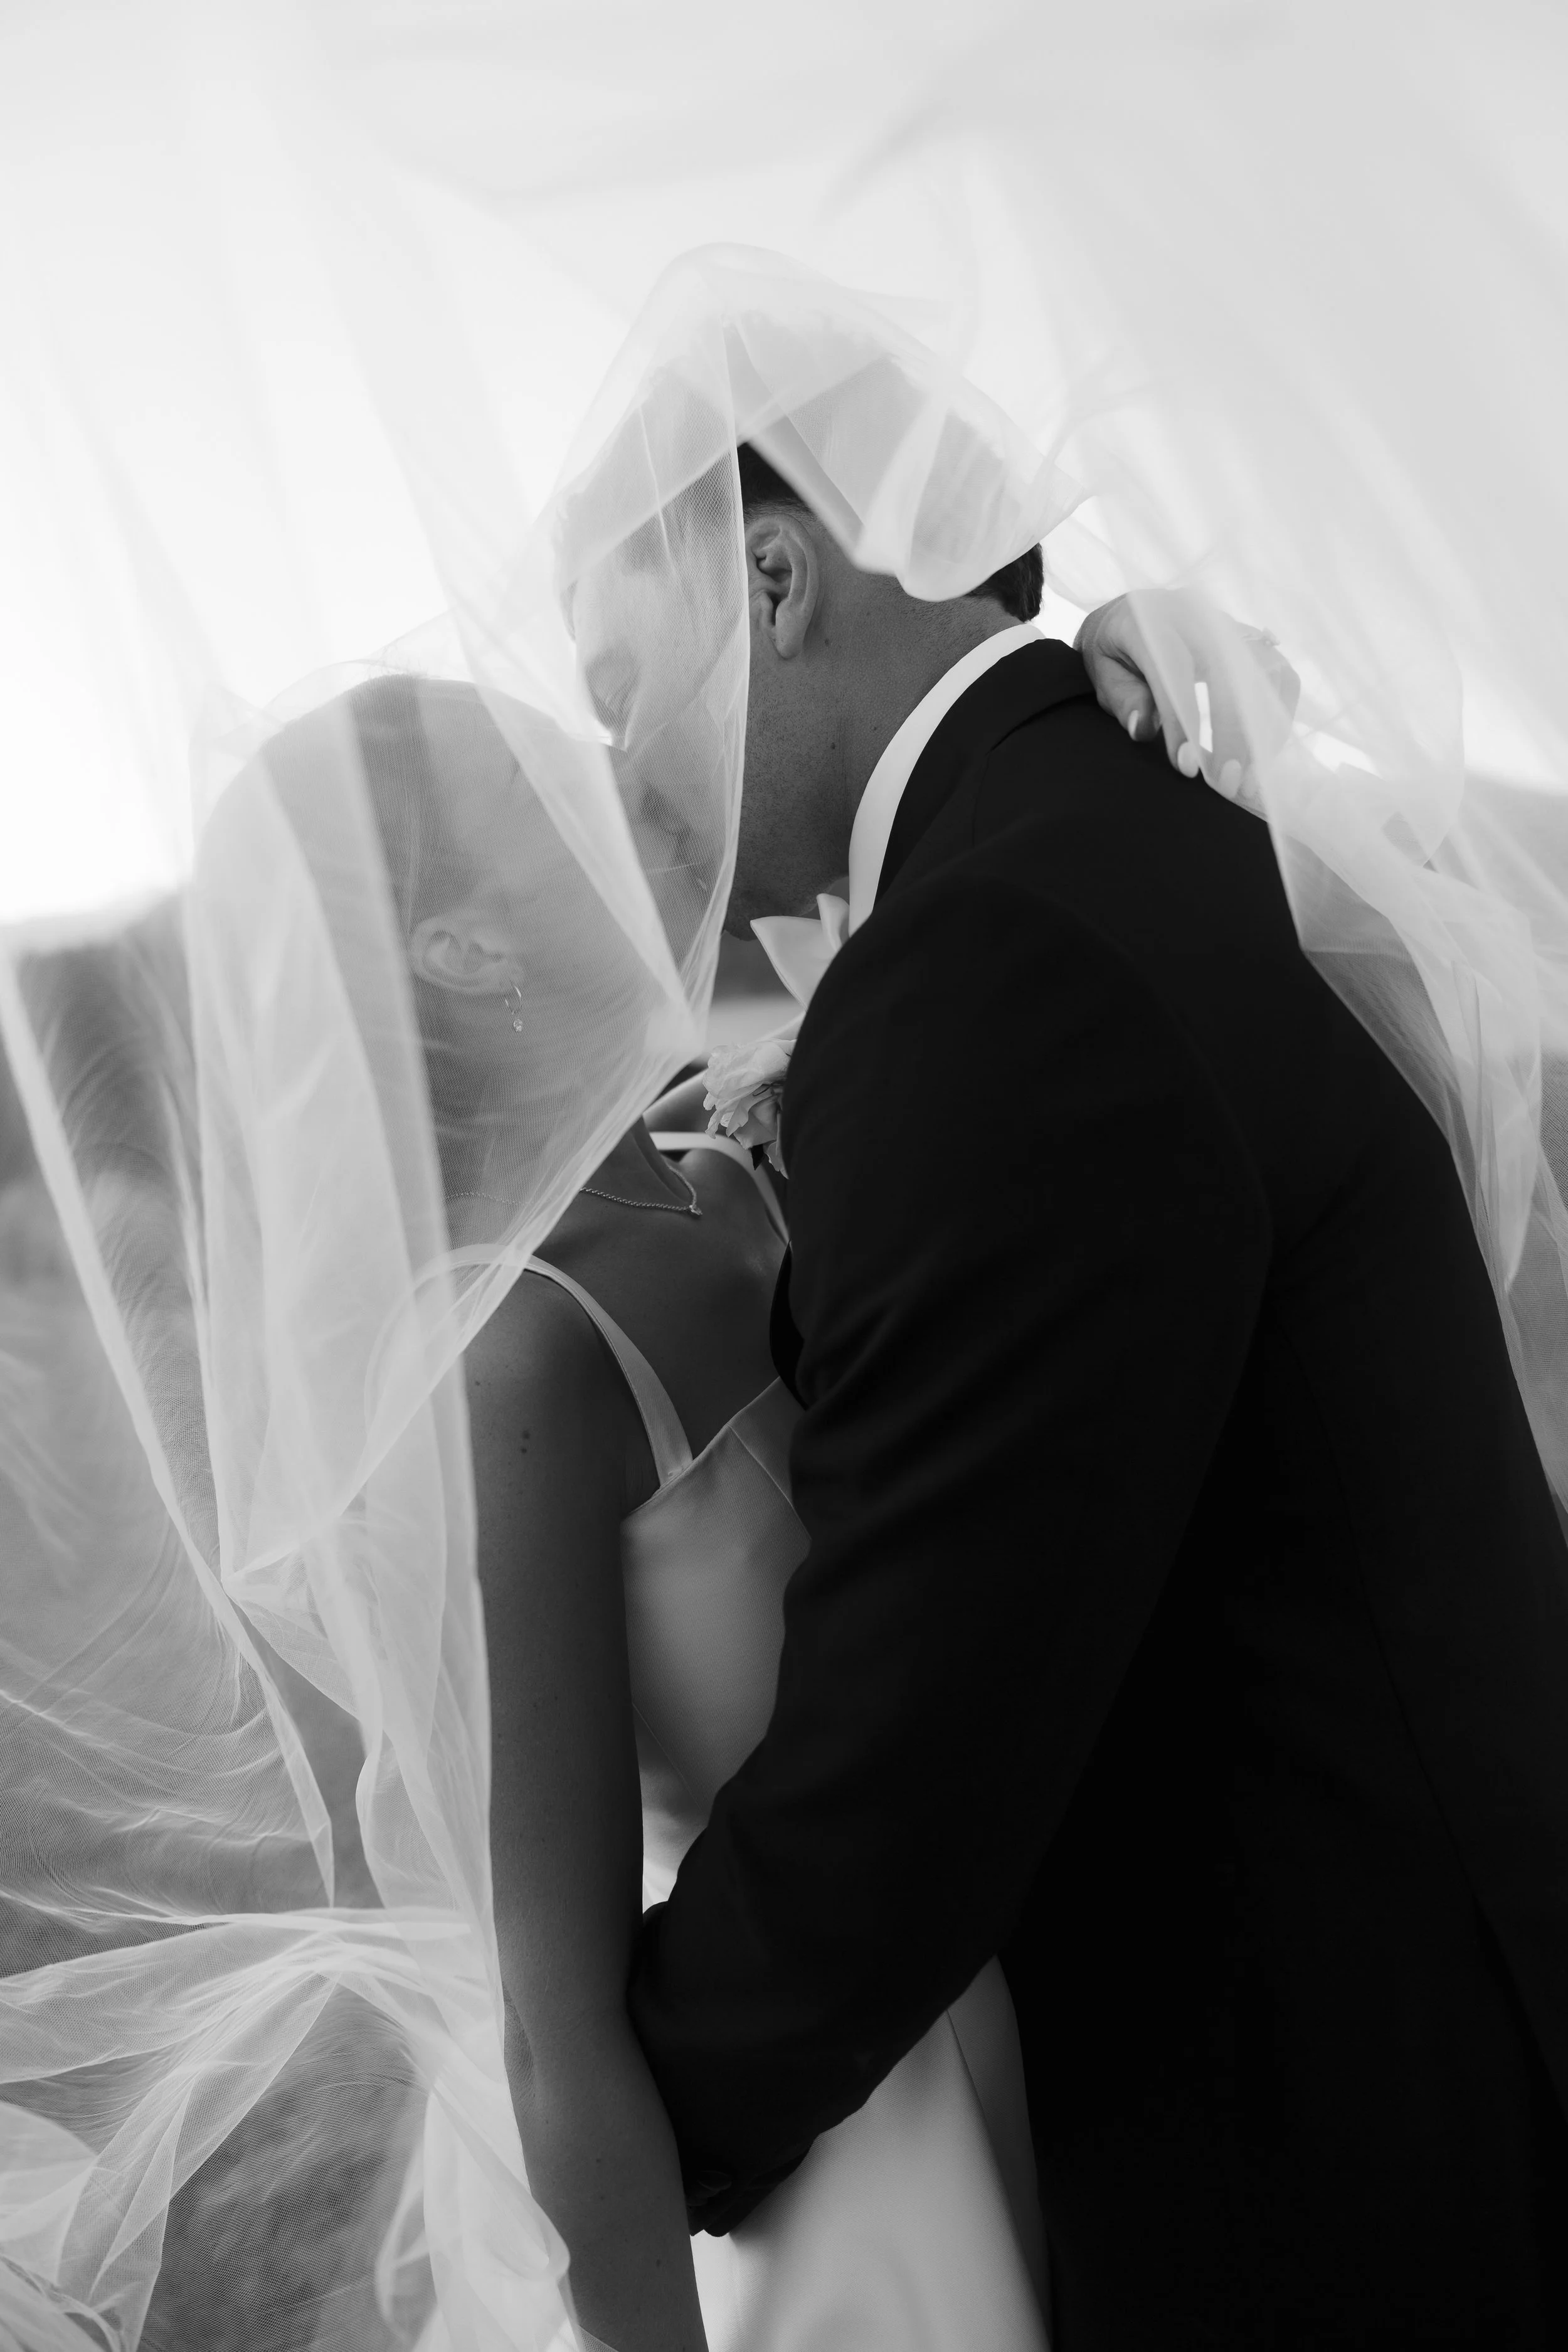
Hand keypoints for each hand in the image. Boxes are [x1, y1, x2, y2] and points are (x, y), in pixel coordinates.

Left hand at [1076, 590, 1300, 802]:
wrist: (1132, 614)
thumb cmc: (1115, 654)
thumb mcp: (1103, 675)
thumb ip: (1124, 700)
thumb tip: (1144, 729)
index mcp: (1152, 623)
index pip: (1174, 673)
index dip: (1183, 724)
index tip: (1188, 768)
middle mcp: (1197, 617)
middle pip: (1229, 672)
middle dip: (1234, 735)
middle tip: (1229, 785)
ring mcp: (1230, 625)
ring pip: (1265, 673)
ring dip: (1264, 731)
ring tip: (1251, 778)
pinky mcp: (1252, 639)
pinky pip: (1280, 677)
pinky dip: (1277, 717)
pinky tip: (1263, 754)